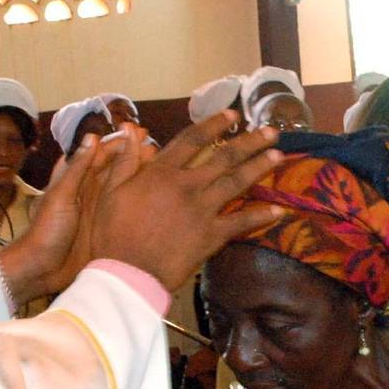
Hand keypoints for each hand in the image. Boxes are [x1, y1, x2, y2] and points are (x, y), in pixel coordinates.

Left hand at [0, 130, 147, 302]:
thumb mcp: (61, 196)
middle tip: (158, 148)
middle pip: (116, 168)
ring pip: (124, 186)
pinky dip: (139, 201)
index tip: (139, 133)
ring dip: (140, 175)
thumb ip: (77, 168)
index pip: (101, 154)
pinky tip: (156, 196)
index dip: (119, 142)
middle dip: (135, 156)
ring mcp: (101, 210)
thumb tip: (92, 137)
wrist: (42, 269)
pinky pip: (126, 209)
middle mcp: (91, 191)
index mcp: (77, 180)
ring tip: (162, 166)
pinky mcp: (108, 227)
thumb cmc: (46, 229)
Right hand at [86, 114, 284, 291]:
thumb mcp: (110, 192)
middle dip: (250, 142)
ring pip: (237, 182)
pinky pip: (241, 222)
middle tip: (271, 132)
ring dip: (259, 167)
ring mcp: (203, 210)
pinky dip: (260, 216)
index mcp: (161, 172)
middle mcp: (187, 185)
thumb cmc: (112, 234)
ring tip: (278, 155)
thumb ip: (124, 161)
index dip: (213, 125)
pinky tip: (278, 209)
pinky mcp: (211, 235)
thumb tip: (131, 132)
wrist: (126, 273)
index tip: (232, 115)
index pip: (192, 140)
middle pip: (224, 157)